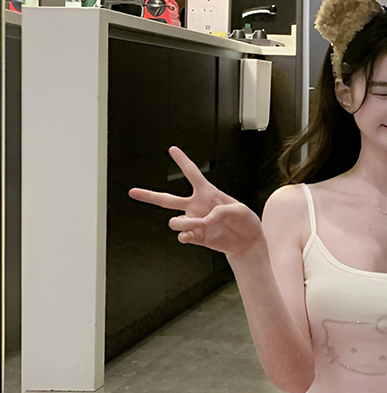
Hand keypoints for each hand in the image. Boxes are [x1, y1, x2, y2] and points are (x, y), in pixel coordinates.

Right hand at [128, 146, 262, 257]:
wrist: (247, 242)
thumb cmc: (246, 222)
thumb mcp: (241, 210)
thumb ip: (223, 210)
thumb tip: (206, 219)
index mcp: (208, 193)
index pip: (192, 174)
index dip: (183, 161)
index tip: (173, 150)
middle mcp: (196, 207)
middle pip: (167, 199)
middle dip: (149, 196)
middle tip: (132, 192)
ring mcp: (195, 222)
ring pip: (174, 221)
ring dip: (184, 223)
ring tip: (200, 225)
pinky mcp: (197, 237)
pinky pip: (182, 236)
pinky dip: (186, 235)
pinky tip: (191, 234)